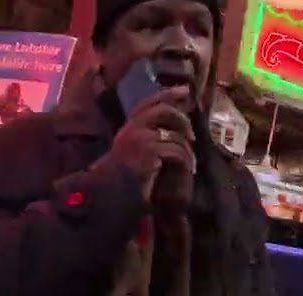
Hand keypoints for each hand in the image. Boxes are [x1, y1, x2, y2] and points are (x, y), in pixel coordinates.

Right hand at [93, 86, 195, 201]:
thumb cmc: (122, 181)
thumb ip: (147, 138)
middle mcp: (132, 129)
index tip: (185, 90)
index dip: (168, 94)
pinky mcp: (150, 151)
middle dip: (181, 119)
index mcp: (128, 128)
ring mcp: (140, 138)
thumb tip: (171, 127)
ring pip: (174, 135)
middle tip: (191, 135)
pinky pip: (176, 150)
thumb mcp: (134, 154)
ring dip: (186, 150)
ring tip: (190, 163)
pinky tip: (188, 170)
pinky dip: (186, 161)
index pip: (148, 102)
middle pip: (163, 110)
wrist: (110, 197)